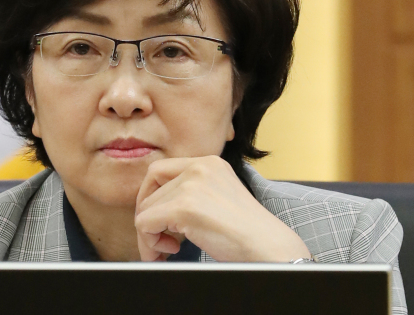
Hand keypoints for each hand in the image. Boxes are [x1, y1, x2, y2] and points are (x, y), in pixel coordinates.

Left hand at [134, 156, 311, 261]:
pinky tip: (171, 251)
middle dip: (149, 218)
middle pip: (149, 190)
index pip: (159, 171)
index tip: (161, 221)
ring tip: (171, 249)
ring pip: (144, 209)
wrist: (269, 246)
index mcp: (208, 162)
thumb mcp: (218, 195)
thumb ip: (191, 191)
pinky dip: (149, 243)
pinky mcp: (183, 208)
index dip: (152, 198)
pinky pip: (144, 224)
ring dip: (150, 235)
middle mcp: (198, 166)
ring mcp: (190, 186)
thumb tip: (153, 206)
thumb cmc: (247, 231)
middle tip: (163, 240)